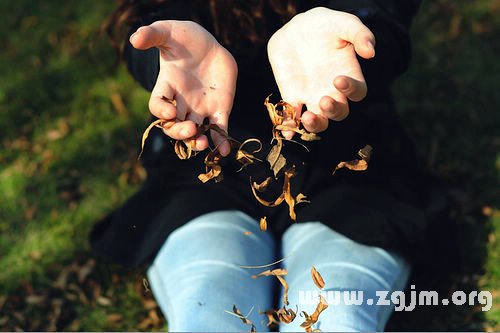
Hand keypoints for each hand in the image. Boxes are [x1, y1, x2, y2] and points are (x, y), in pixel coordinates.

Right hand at [130, 20, 237, 155]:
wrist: (209, 44)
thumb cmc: (184, 37)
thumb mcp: (167, 32)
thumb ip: (152, 35)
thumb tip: (134, 39)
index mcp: (167, 87)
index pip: (157, 105)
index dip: (161, 111)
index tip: (169, 111)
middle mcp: (181, 102)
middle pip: (174, 126)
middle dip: (180, 132)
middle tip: (190, 129)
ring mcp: (200, 108)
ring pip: (195, 132)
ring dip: (197, 141)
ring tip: (202, 144)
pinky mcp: (219, 109)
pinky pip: (219, 129)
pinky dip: (221, 141)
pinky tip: (224, 152)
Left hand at [267, 7, 374, 137]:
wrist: (296, 28)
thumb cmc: (326, 25)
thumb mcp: (344, 23)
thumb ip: (360, 34)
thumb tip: (370, 52)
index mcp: (349, 75)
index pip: (357, 92)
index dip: (351, 90)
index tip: (338, 79)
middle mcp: (333, 91)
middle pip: (339, 113)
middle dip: (333, 111)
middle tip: (324, 100)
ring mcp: (312, 97)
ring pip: (319, 121)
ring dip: (315, 124)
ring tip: (307, 117)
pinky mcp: (293, 97)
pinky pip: (293, 117)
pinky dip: (289, 126)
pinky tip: (286, 130)